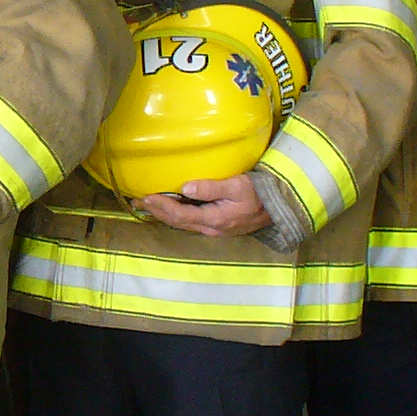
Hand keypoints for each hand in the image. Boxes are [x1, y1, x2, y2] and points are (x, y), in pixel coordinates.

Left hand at [137, 176, 268, 238]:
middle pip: (177, 222)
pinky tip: (169, 207)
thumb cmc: (259, 193)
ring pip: (182, 223)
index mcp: (214, 220)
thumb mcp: (237, 186)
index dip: (161, 206)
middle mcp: (210, 228)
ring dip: (163, 214)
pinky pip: (190, 221)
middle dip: (156, 211)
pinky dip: (175, 214)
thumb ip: (211, 187)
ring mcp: (213, 229)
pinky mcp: (217, 225)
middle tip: (137, 202)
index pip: (180, 215)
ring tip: (146, 205)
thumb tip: (185, 188)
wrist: (279, 208)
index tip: (145, 196)